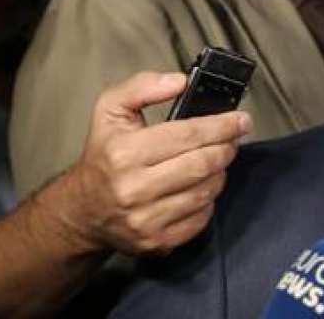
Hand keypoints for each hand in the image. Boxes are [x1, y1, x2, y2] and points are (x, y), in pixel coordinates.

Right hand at [48, 71, 250, 255]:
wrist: (82, 210)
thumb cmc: (103, 156)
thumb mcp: (110, 110)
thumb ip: (142, 86)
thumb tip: (178, 82)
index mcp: (124, 153)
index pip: (189, 135)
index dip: (222, 126)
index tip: (241, 120)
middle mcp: (133, 189)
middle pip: (203, 164)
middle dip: (226, 148)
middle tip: (232, 139)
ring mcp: (145, 219)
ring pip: (207, 191)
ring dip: (219, 172)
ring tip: (214, 160)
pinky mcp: (156, 242)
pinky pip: (201, 218)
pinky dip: (208, 199)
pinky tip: (200, 186)